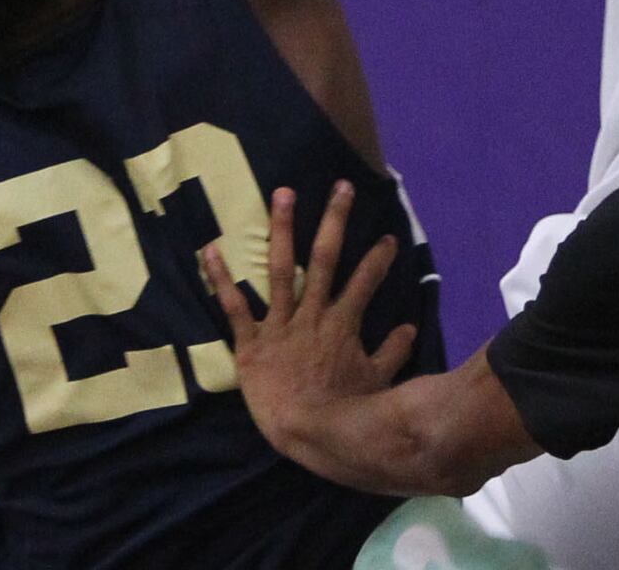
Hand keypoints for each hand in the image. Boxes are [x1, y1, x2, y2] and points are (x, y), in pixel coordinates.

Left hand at [196, 183, 418, 453]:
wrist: (306, 432)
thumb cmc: (342, 410)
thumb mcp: (376, 381)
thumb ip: (392, 352)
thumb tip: (410, 328)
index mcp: (341, 323)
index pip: (365, 281)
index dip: (377, 258)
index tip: (388, 235)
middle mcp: (311, 314)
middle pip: (324, 259)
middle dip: (334, 221)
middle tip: (340, 186)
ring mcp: (279, 324)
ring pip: (281, 268)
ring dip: (282, 229)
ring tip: (283, 193)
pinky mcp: (250, 340)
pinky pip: (232, 305)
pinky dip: (219, 278)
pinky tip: (208, 248)